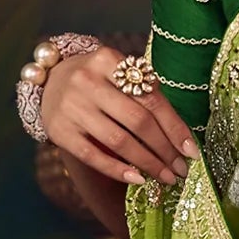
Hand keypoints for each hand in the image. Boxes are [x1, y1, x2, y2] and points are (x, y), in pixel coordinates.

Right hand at [44, 48, 194, 188]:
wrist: (48, 81)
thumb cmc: (96, 80)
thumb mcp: (117, 73)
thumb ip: (144, 94)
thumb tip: (181, 137)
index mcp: (108, 60)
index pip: (151, 98)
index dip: (175, 127)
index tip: (191, 150)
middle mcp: (88, 81)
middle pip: (138, 121)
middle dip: (165, 149)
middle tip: (181, 169)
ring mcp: (72, 107)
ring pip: (118, 141)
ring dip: (147, 163)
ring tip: (165, 177)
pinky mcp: (60, 131)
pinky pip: (93, 156)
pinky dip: (118, 170)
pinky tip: (137, 179)